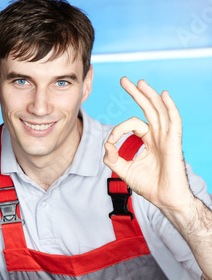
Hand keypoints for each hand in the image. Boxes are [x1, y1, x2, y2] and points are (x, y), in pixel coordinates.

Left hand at [103, 77, 192, 214]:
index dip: (118, 130)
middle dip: (136, 94)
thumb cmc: (149, 186)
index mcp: (148, 140)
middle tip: (123, 80)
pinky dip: (170, 108)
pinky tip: (164, 95)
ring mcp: (167, 138)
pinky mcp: (174, 143)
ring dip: (149, 95)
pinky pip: (174, 122)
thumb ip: (113, 158)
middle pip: (147, 109)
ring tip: (139, 82)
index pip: (132, 125)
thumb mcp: (125, 171)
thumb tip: (106, 146)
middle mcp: (158, 135)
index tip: (110, 143)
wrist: (165, 199)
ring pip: (158, 111)